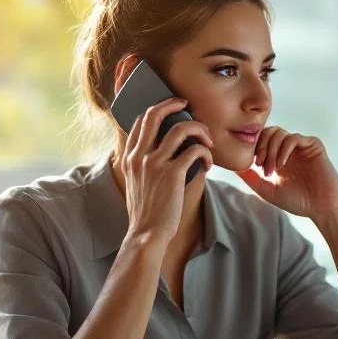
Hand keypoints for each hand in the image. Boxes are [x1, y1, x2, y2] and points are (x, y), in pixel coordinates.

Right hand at [120, 98, 213, 245]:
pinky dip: (206, 154)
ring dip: (199, 130)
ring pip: (181, 129)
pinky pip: (195, 150)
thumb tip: (160, 155)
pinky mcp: (172, 173)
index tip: (173, 112)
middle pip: (155, 114)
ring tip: (207, 140)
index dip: (158, 111)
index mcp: (129, 158)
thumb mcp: (134, 185)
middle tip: (187, 106)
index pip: (140, 122)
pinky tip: (207, 165)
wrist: (146, 234)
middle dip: (174, 104)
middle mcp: (139, 156)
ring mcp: (155, 163)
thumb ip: (141, 168)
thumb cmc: (145, 213)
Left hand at [236, 126, 337, 224]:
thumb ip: (251, 177)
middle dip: (261, 146)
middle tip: (261, 164)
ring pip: (279, 133)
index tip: (254, 164)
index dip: (254, 147)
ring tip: (272, 169)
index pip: (262, 139)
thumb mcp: (267, 190)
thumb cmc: (297, 201)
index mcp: (278, 156)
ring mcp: (301, 146)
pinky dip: (284, 149)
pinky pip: (294, 138)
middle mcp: (289, 149)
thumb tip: (232, 166)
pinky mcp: (313, 145)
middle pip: (269, 132)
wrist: (321, 208)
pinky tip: (282, 165)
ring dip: (272, 150)